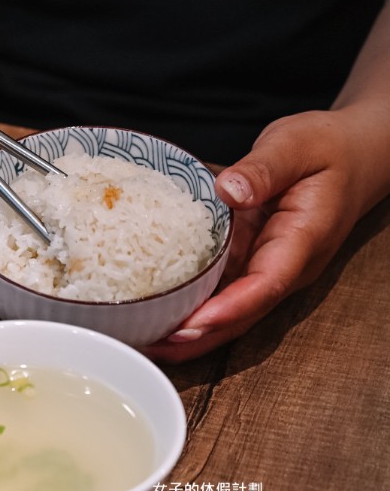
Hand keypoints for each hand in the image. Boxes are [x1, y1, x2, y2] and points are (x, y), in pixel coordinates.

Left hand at [144, 106, 389, 362]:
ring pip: (227, 311)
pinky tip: (152, 313)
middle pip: (240, 314)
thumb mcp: (297, 145)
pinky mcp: (249, 262)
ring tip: (139, 338)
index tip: (188, 326)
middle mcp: (285, 265)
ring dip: (186, 331)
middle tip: (148, 345)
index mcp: (301, 241)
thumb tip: (231, 189)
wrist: (352, 153)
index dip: (225, 310)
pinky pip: (219, 291)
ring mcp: (266, 267)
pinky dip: (188, 307)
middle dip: (195, 337)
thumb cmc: (327, 148)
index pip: (265, 285)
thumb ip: (265, 168)